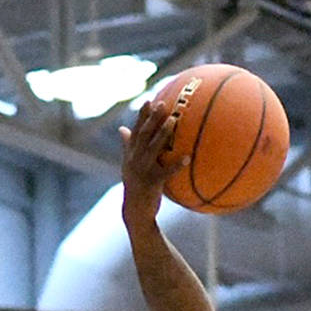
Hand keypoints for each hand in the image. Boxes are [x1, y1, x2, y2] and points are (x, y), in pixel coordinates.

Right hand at [119, 100, 187, 226]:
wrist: (135, 210)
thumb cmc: (135, 186)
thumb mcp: (128, 165)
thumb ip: (127, 146)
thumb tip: (122, 128)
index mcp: (131, 154)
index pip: (136, 131)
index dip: (142, 116)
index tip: (149, 100)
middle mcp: (134, 159)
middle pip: (144, 134)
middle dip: (152, 118)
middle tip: (163, 105)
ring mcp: (142, 170)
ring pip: (153, 148)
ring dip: (163, 133)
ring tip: (174, 121)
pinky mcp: (151, 182)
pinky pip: (166, 171)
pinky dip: (177, 164)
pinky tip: (188, 157)